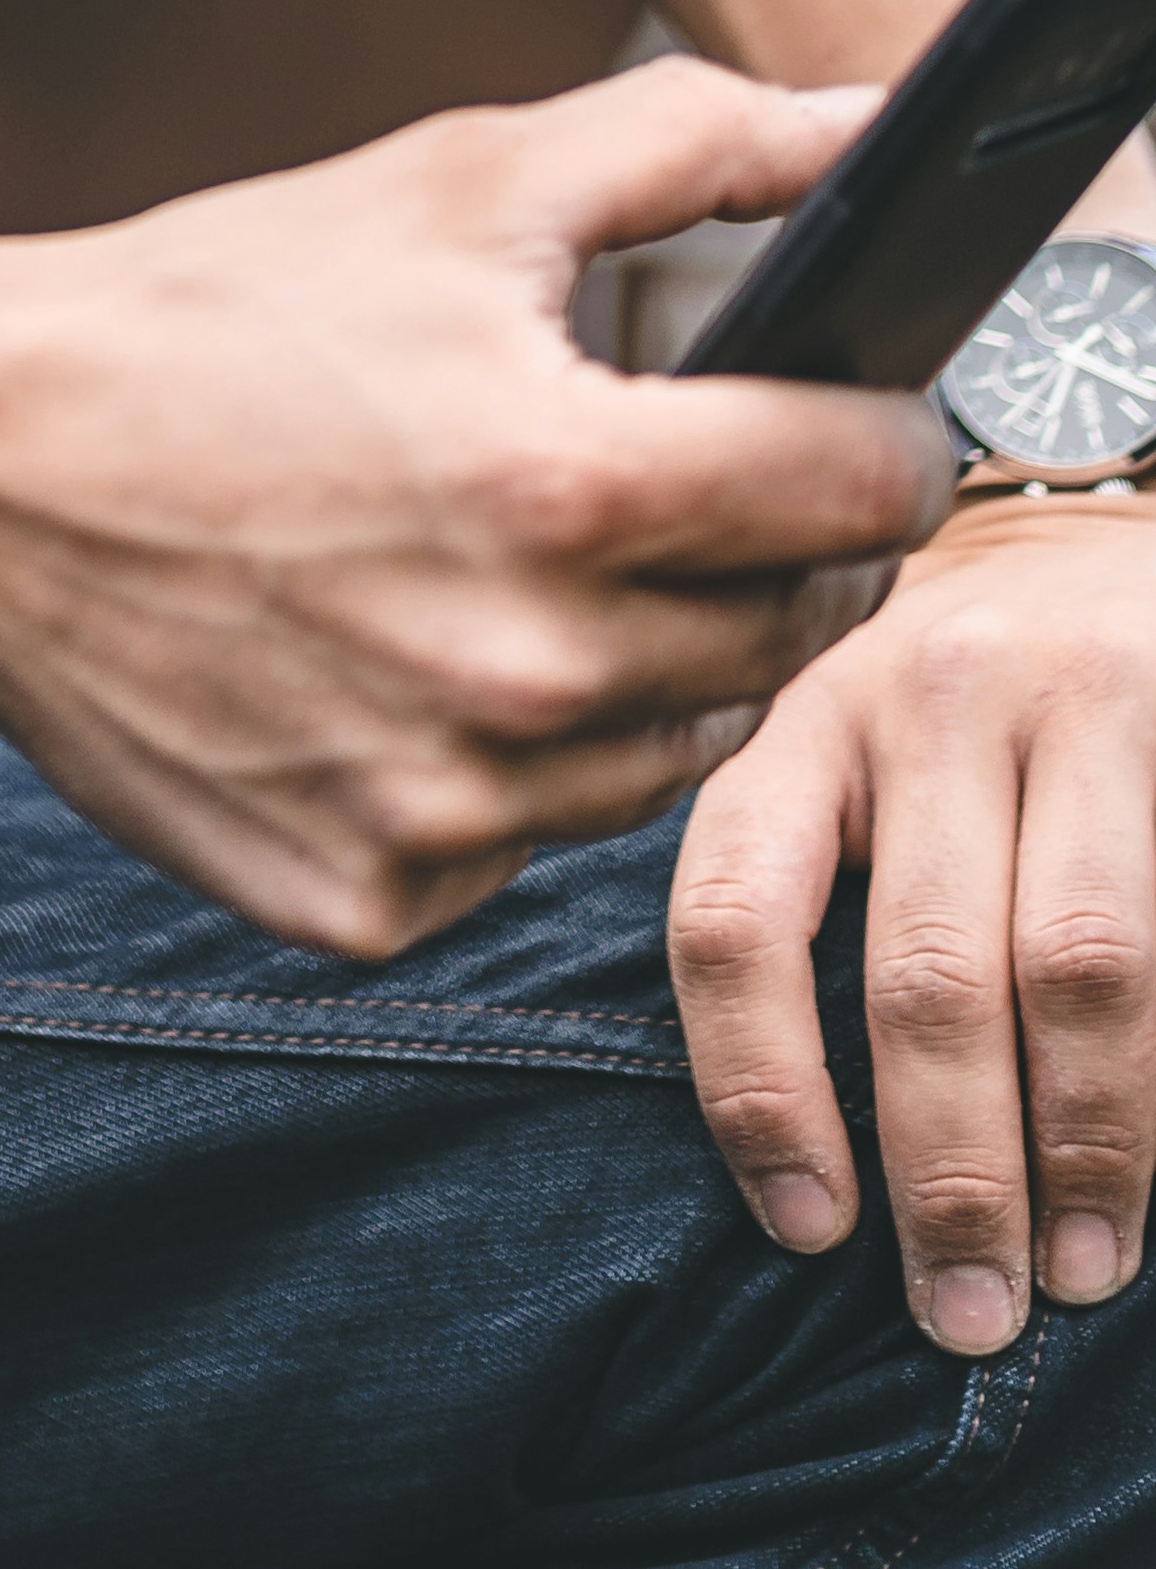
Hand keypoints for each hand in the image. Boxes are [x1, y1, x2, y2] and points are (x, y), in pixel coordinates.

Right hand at [0, 63, 952, 961]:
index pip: (865, 491)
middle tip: (653, 476)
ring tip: (511, 559)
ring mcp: (449, 812)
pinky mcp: (368, 900)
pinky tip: (403, 660)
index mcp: (566, 486)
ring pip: (663, 751)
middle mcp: (528, 675)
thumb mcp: (448, 181)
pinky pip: (516, 848)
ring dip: (632, 661)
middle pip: (787, 635)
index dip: (882, 432)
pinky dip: (492, 766)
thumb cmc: (209, 309)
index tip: (847, 414)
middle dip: (757, 548)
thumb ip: (686, 143)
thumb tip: (862, 130)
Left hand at [669, 489, 1155, 1351]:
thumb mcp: (848, 749)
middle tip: (965, 1313)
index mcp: (801, 712)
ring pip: (1077, 965)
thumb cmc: (958, 694)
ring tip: (1079, 1268)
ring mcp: (1078, 694)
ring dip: (1086, 1147)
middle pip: (925, 973)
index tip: (807, 1232)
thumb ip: (814, 891)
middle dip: (950, 1172)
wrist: (1101, 522)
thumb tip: (807, 1170)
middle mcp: (926, 689)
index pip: (734, 912)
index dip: (758, 1089)